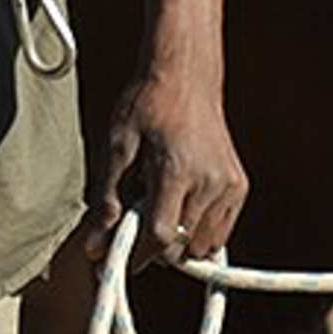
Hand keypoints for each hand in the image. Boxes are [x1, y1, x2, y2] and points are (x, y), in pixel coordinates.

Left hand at [92, 66, 247, 271]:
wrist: (186, 76)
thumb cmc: (147, 105)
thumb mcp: (117, 147)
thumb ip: (107, 201)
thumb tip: (94, 248)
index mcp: (177, 170)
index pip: (160, 236)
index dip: (137, 255)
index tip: (118, 257)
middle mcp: (210, 181)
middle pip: (180, 246)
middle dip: (154, 246)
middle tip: (137, 219)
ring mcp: (229, 185)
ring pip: (202, 245)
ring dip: (178, 240)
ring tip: (161, 207)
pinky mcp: (239, 186)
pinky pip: (219, 232)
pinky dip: (198, 231)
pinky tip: (181, 204)